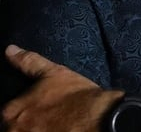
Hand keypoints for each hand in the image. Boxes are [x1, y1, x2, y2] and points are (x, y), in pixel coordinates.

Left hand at [1, 45, 123, 131]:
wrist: (98, 118)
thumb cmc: (75, 95)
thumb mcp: (53, 73)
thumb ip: (28, 62)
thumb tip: (10, 50)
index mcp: (12, 111)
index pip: (7, 114)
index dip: (22, 111)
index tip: (37, 109)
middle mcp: (14, 131)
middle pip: (13, 128)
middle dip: (26, 124)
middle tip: (47, 117)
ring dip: (35, 129)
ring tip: (53, 124)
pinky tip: (58, 129)